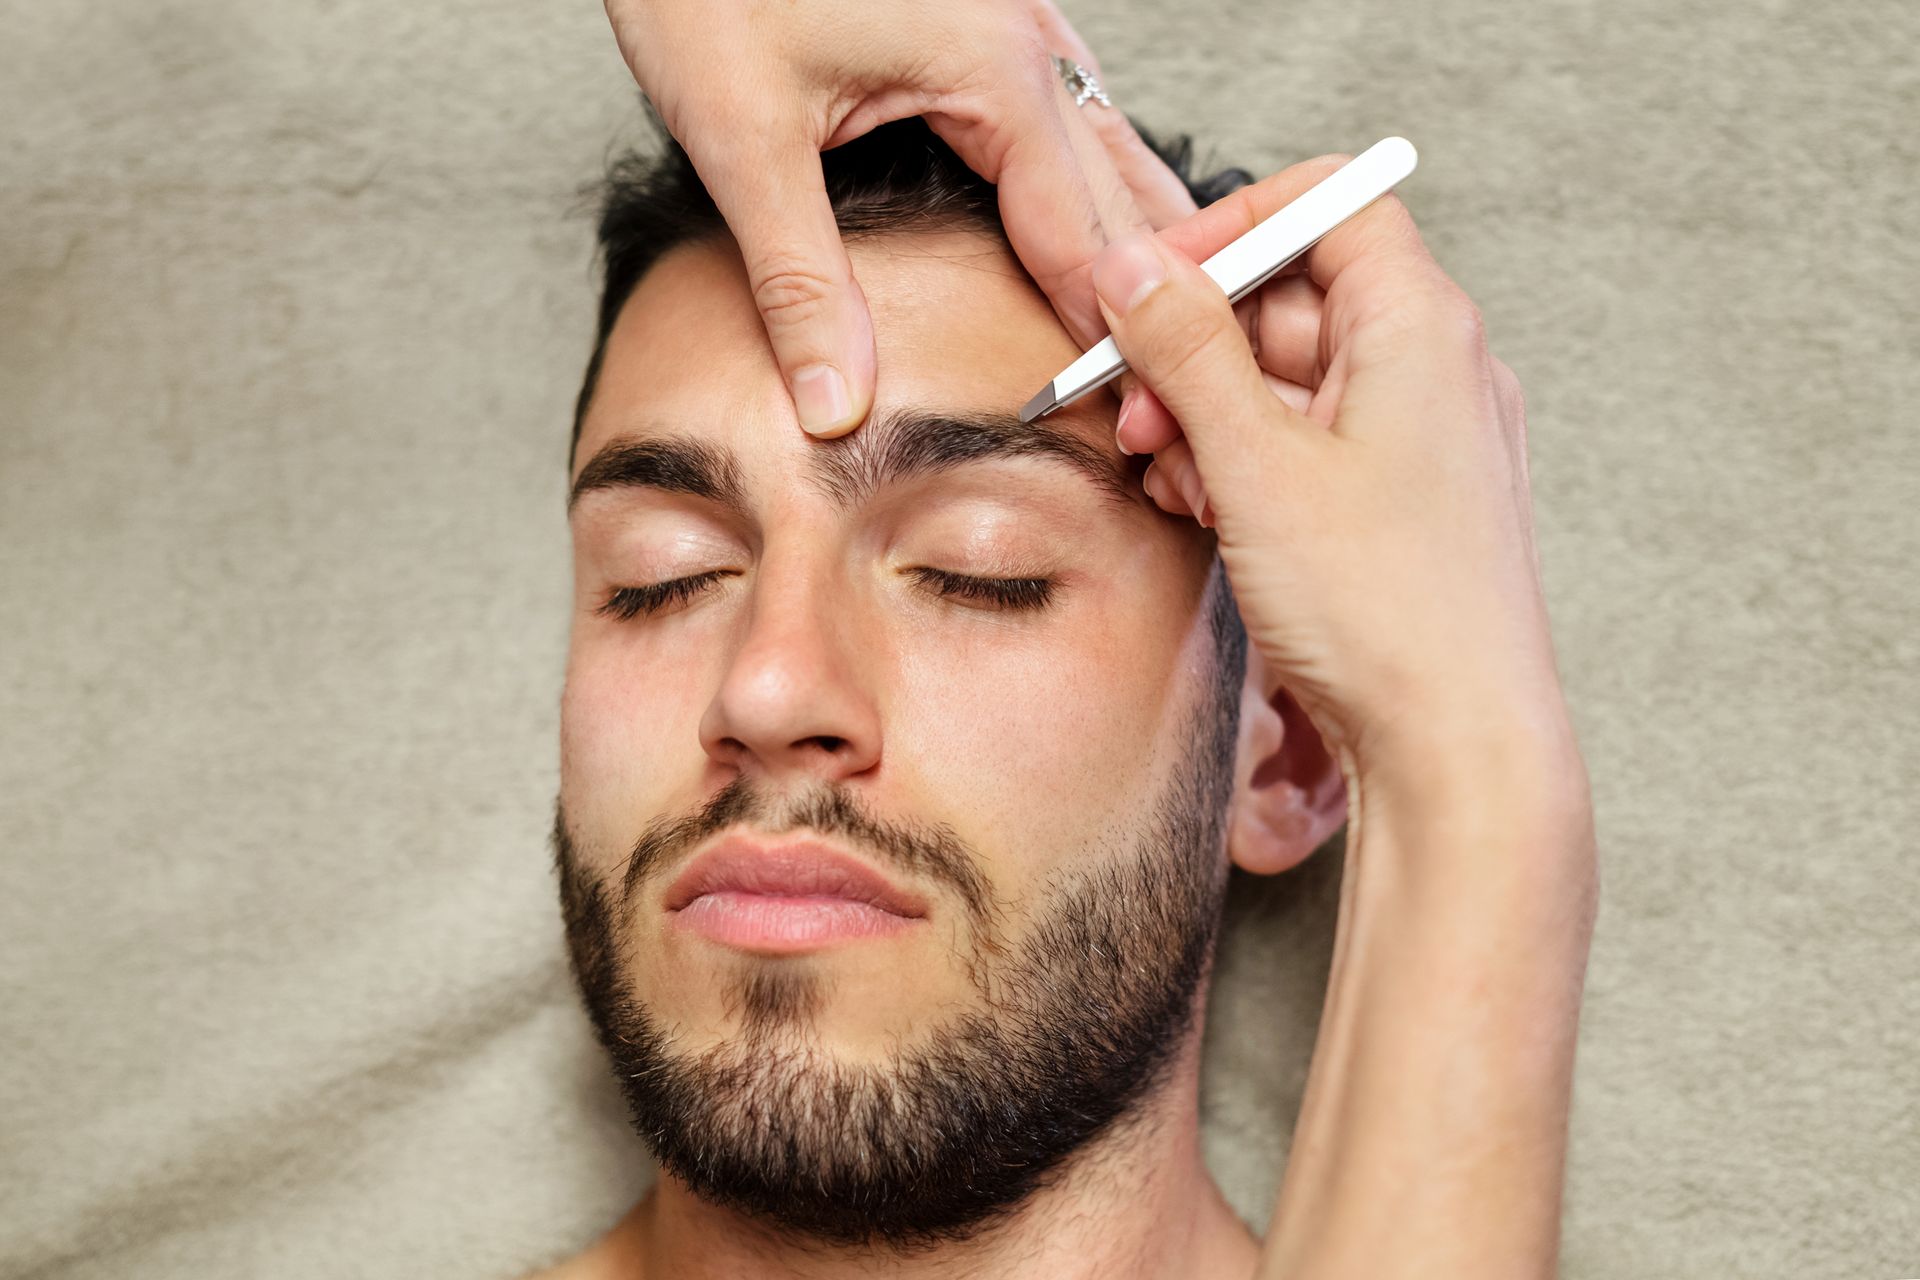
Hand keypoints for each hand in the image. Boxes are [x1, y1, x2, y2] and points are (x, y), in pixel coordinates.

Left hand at [604, 0, 1197, 435]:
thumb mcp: (743, 138)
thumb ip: (798, 280)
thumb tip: (835, 401)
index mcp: (993, 71)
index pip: (1079, 241)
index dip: (1101, 341)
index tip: (1125, 422)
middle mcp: (1026, 42)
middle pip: (1118, 202)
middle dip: (1142, 305)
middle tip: (1154, 406)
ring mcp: (1017, 24)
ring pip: (1109, 156)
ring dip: (1131, 248)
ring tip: (1148, 344)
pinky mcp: (988, 23)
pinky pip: (1070, 123)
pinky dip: (1093, 195)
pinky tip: (1088, 240)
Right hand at [1091, 157, 1571, 772]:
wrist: (1457, 750)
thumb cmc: (1388, 610)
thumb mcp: (1258, 463)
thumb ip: (1188, 350)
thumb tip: (1135, 265)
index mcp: (1422, 328)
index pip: (1331, 210)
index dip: (1235, 229)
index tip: (1154, 278)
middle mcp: (1435, 372)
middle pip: (1297, 301)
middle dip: (1198, 346)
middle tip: (1133, 403)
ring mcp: (1422, 442)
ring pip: (1291, 383)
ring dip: (1211, 414)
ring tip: (1172, 476)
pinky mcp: (1400, 506)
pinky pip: (1309, 449)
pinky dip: (1247, 465)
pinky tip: (1210, 513)